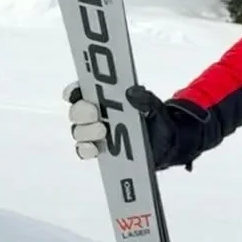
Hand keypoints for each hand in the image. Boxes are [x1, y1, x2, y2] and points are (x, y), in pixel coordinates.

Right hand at [62, 82, 205, 167]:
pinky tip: (95, 148)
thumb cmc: (155, 119)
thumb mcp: (155, 106)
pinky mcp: (99, 151)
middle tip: (95, 114)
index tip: (77, 93)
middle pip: (77, 112)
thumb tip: (132, 91)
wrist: (167, 144)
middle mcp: (94, 114)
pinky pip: (84, 151)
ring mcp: (94, 134)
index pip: (82, 90)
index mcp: (103, 97)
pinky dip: (86, 149)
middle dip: (82, 111)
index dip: (75, 90)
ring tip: (103, 131)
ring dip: (86, 131)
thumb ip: (145, 98)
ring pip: (78, 131)